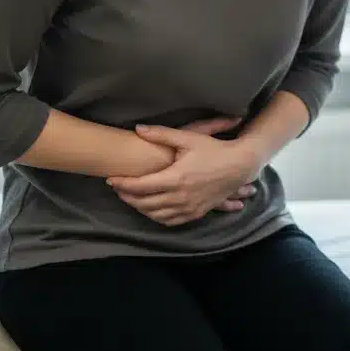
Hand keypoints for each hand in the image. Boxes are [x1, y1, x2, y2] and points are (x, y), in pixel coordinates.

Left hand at [108, 125, 260, 226]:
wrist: (239, 166)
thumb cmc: (214, 150)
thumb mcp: (189, 138)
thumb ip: (161, 134)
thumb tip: (138, 129)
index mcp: (176, 178)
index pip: (141, 186)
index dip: (123, 183)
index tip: (111, 178)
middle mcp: (180, 197)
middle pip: (144, 203)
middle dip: (127, 196)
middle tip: (117, 188)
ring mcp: (188, 208)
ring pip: (155, 215)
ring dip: (139, 208)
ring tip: (130, 197)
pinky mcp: (195, 214)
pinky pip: (169, 221)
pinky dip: (155, 216)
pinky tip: (150, 208)